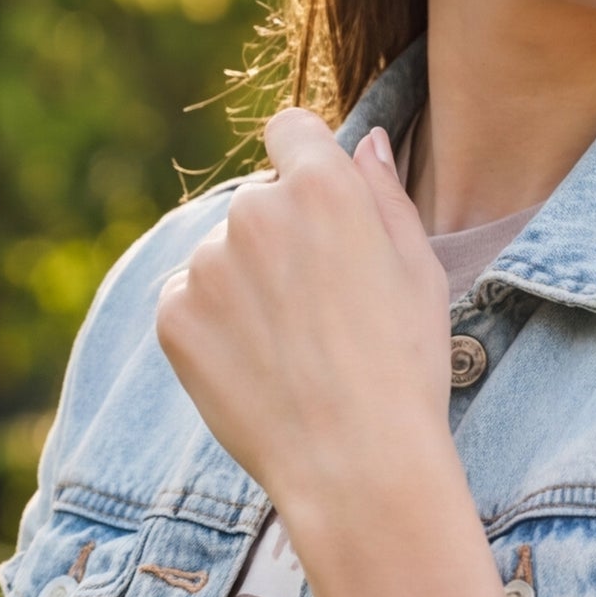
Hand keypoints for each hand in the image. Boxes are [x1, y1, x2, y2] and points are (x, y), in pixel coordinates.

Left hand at [152, 107, 537, 596]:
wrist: (356, 466)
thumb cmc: (406, 369)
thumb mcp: (422, 273)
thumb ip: (386, 196)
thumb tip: (367, 143)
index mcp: (321, 187)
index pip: (290, 130)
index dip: (305, 165)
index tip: (318, 212)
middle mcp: (253, 211)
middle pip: (258, 204)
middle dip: (280, 241)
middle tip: (320, 315)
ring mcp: (206, 264)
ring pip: (221, 257)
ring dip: (245, 288)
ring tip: (292, 354)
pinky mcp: (174, 316)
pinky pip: (189, 303)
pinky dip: (215, 331)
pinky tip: (259, 372)